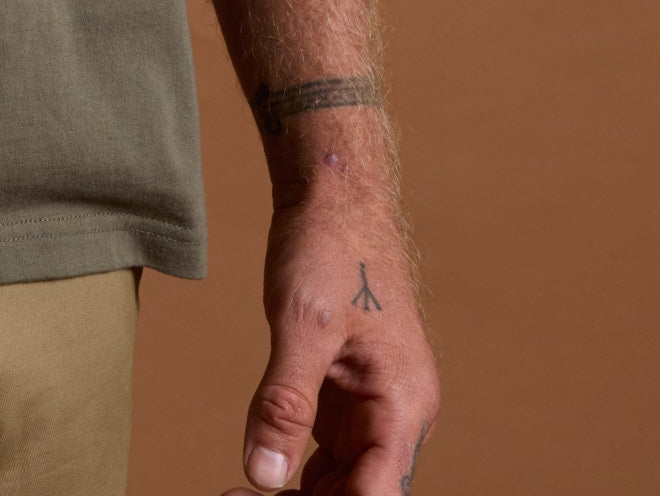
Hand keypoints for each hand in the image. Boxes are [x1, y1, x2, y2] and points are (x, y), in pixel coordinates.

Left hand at [224, 195, 438, 493]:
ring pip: (341, 482)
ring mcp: (373, 407)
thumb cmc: (331, 246)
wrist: (336, 194)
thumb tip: (261, 476)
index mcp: (403, 405)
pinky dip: (292, 469)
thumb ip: (284, 402)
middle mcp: (397, 416)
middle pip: (358, 495)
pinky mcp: (347, 396)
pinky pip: (327, 455)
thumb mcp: (302, 323)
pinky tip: (257, 469)